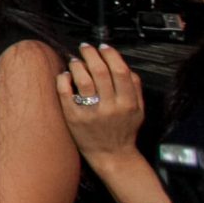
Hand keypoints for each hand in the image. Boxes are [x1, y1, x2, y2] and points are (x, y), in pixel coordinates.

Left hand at [57, 42, 146, 162]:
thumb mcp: (139, 110)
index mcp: (128, 103)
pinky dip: (64, 79)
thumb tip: (123, 64)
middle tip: (85, 47)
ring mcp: (90, 113)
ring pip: (83, 80)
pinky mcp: (73, 118)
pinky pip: (65, 93)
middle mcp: (110, 107)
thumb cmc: (124, 130)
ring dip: (77, 65)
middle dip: (91, 54)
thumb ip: (135, 87)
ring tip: (76, 61)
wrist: (112, 155)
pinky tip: (65, 75)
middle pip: (100, 71)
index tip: (103, 47)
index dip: (111, 54)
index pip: (120, 71)